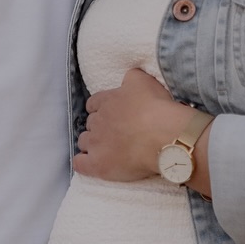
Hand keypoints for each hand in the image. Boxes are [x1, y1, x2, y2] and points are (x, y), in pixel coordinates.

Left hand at [76, 68, 201, 183]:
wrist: (164, 136)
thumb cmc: (157, 108)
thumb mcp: (144, 81)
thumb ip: (130, 78)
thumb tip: (126, 81)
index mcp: (106, 101)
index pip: (93, 104)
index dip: (101, 110)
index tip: (111, 115)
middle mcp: (97, 121)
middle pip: (90, 124)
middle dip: (100, 128)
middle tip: (116, 134)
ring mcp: (96, 143)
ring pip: (84, 142)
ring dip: (92, 144)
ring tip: (108, 150)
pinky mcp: (98, 165)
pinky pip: (80, 164)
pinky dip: (83, 163)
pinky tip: (92, 164)